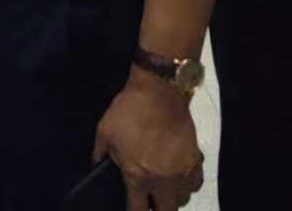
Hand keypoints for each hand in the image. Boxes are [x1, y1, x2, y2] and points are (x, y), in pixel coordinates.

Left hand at [93, 71, 203, 209]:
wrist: (159, 92)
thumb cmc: (128, 111)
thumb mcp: (104, 131)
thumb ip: (100, 152)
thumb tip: (95, 164)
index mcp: (138, 176)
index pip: (137, 209)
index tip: (133, 209)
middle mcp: (163, 181)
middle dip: (157, 209)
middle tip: (150, 201)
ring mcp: (182, 172)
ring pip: (183, 199)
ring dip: (172, 198)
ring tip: (163, 189)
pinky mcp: (196, 160)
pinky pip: (196, 184)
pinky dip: (188, 184)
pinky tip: (179, 175)